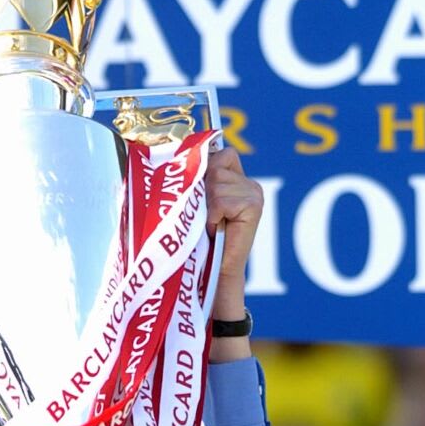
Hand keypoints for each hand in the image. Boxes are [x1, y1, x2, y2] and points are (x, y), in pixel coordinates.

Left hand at [205, 148, 262, 361]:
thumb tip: (171, 155)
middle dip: (200, 189)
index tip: (195, 193)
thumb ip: (193, 178)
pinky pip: (221, 198)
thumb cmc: (194, 240)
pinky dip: (212, 214)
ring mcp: (253, 192)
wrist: (209, 273)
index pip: (216, 152)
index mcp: (233, 177)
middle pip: (213, 164)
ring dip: (204, 205)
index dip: (200, 168)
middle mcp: (247, 182)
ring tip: (208, 224)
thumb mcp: (191, 204)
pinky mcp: (254, 204)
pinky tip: (216, 229)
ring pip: (215, 181)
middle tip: (201, 216)